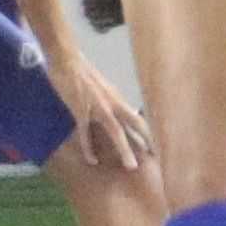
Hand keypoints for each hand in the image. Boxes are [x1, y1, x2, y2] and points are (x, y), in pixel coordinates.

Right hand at [43, 48, 151, 167]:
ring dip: (125, 149)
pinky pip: (86, 133)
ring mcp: (98, 107)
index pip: (139, 117)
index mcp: (118, 98)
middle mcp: (113, 103)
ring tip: (131, 166)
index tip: (157, 147)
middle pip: (135, 124)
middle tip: (155, 159)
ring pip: (115, 131)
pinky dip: (89, 148)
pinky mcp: (81, 110)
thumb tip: (118, 113)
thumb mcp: (103, 87)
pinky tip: (92, 160)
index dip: (149, 132)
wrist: (67, 59)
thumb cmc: (82, 72)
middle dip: (147, 141)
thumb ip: (111, 101)